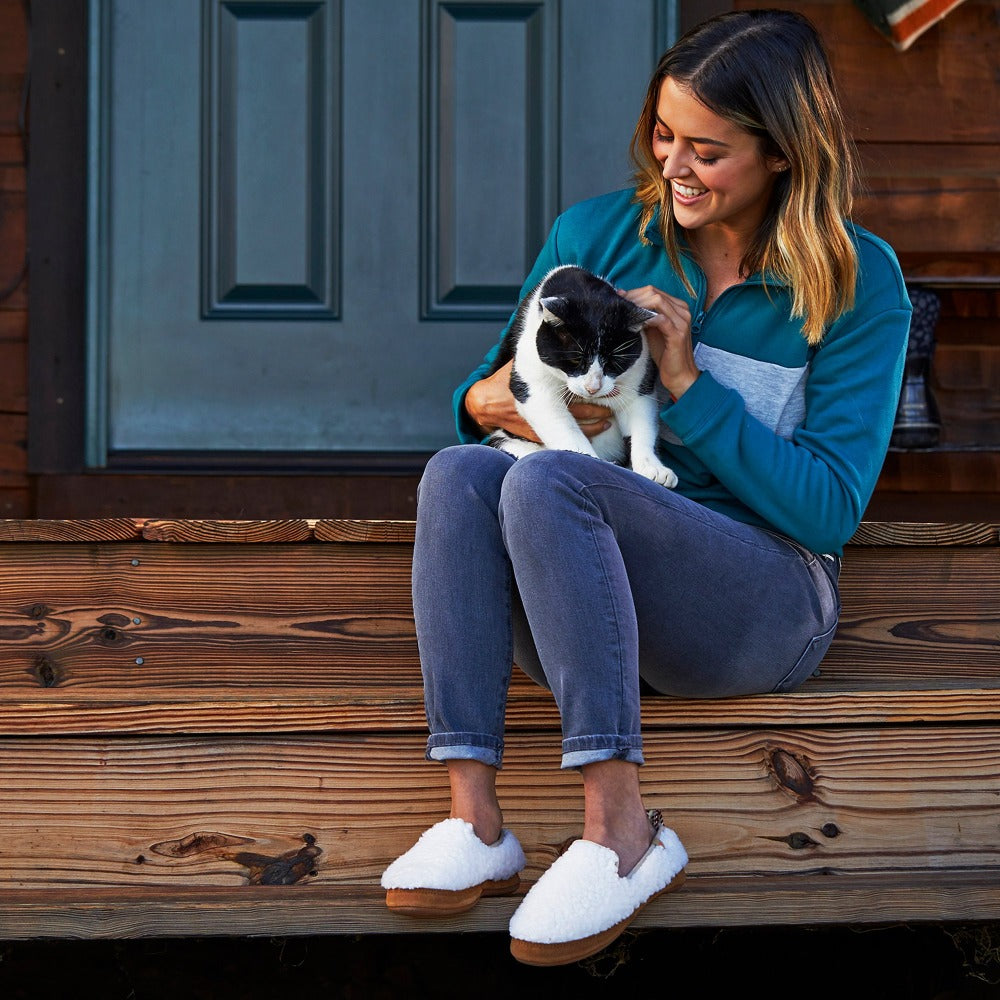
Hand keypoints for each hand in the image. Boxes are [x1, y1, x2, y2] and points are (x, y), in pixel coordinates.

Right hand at [465, 360, 612, 440]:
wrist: (483, 403)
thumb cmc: (501, 381)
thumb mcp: (518, 364)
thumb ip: (536, 354)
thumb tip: (555, 332)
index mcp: (541, 389)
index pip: (572, 392)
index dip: (590, 392)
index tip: (605, 388)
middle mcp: (543, 407)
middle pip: (578, 412)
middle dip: (597, 409)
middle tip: (613, 403)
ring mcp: (540, 423)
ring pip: (572, 427)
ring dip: (592, 426)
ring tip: (608, 422)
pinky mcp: (535, 434)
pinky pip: (560, 438)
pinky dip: (575, 437)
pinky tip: (590, 434)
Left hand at [621, 286, 700, 399]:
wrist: (678, 374)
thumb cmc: (665, 354)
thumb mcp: (652, 330)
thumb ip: (643, 316)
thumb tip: (625, 305)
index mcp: (677, 307)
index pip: (653, 291)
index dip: (634, 293)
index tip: (618, 298)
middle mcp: (682, 310)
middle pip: (654, 293)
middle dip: (633, 297)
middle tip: (618, 304)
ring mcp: (682, 321)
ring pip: (657, 301)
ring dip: (638, 305)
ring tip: (624, 311)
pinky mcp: (678, 333)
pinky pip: (661, 319)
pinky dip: (646, 317)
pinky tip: (636, 321)